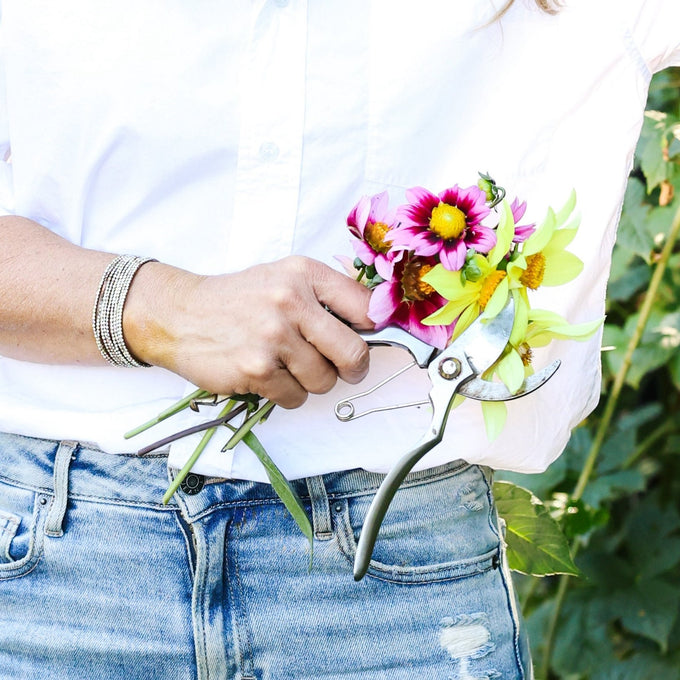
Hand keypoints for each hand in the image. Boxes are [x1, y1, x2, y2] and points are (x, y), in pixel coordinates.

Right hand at [124, 256, 372, 407]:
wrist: (181, 314)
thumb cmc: (238, 300)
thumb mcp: (282, 278)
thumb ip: (324, 295)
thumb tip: (373, 322)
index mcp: (304, 274)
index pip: (364, 306)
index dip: (373, 329)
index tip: (366, 338)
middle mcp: (291, 300)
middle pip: (353, 353)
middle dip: (352, 369)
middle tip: (343, 370)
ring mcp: (273, 336)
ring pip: (324, 381)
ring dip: (310, 382)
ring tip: (287, 365)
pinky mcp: (256, 368)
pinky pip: (296, 398)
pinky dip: (286, 394)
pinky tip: (268, 376)